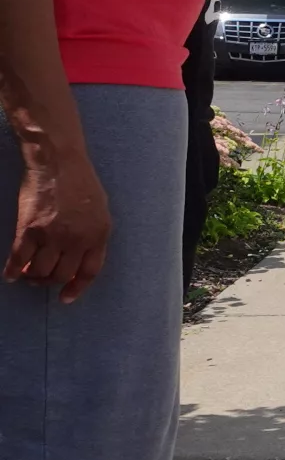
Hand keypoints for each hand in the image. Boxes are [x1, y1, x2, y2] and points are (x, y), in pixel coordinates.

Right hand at [6, 146, 109, 301]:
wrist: (58, 162)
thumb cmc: (81, 181)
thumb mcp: (100, 210)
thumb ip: (92, 234)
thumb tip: (79, 256)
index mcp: (99, 234)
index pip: (90, 271)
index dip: (77, 287)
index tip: (66, 297)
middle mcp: (78, 239)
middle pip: (62, 275)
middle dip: (50, 282)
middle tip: (40, 279)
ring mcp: (53, 236)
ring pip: (41, 271)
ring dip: (32, 277)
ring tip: (27, 275)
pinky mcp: (29, 230)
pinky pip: (19, 259)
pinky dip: (13, 271)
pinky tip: (10, 275)